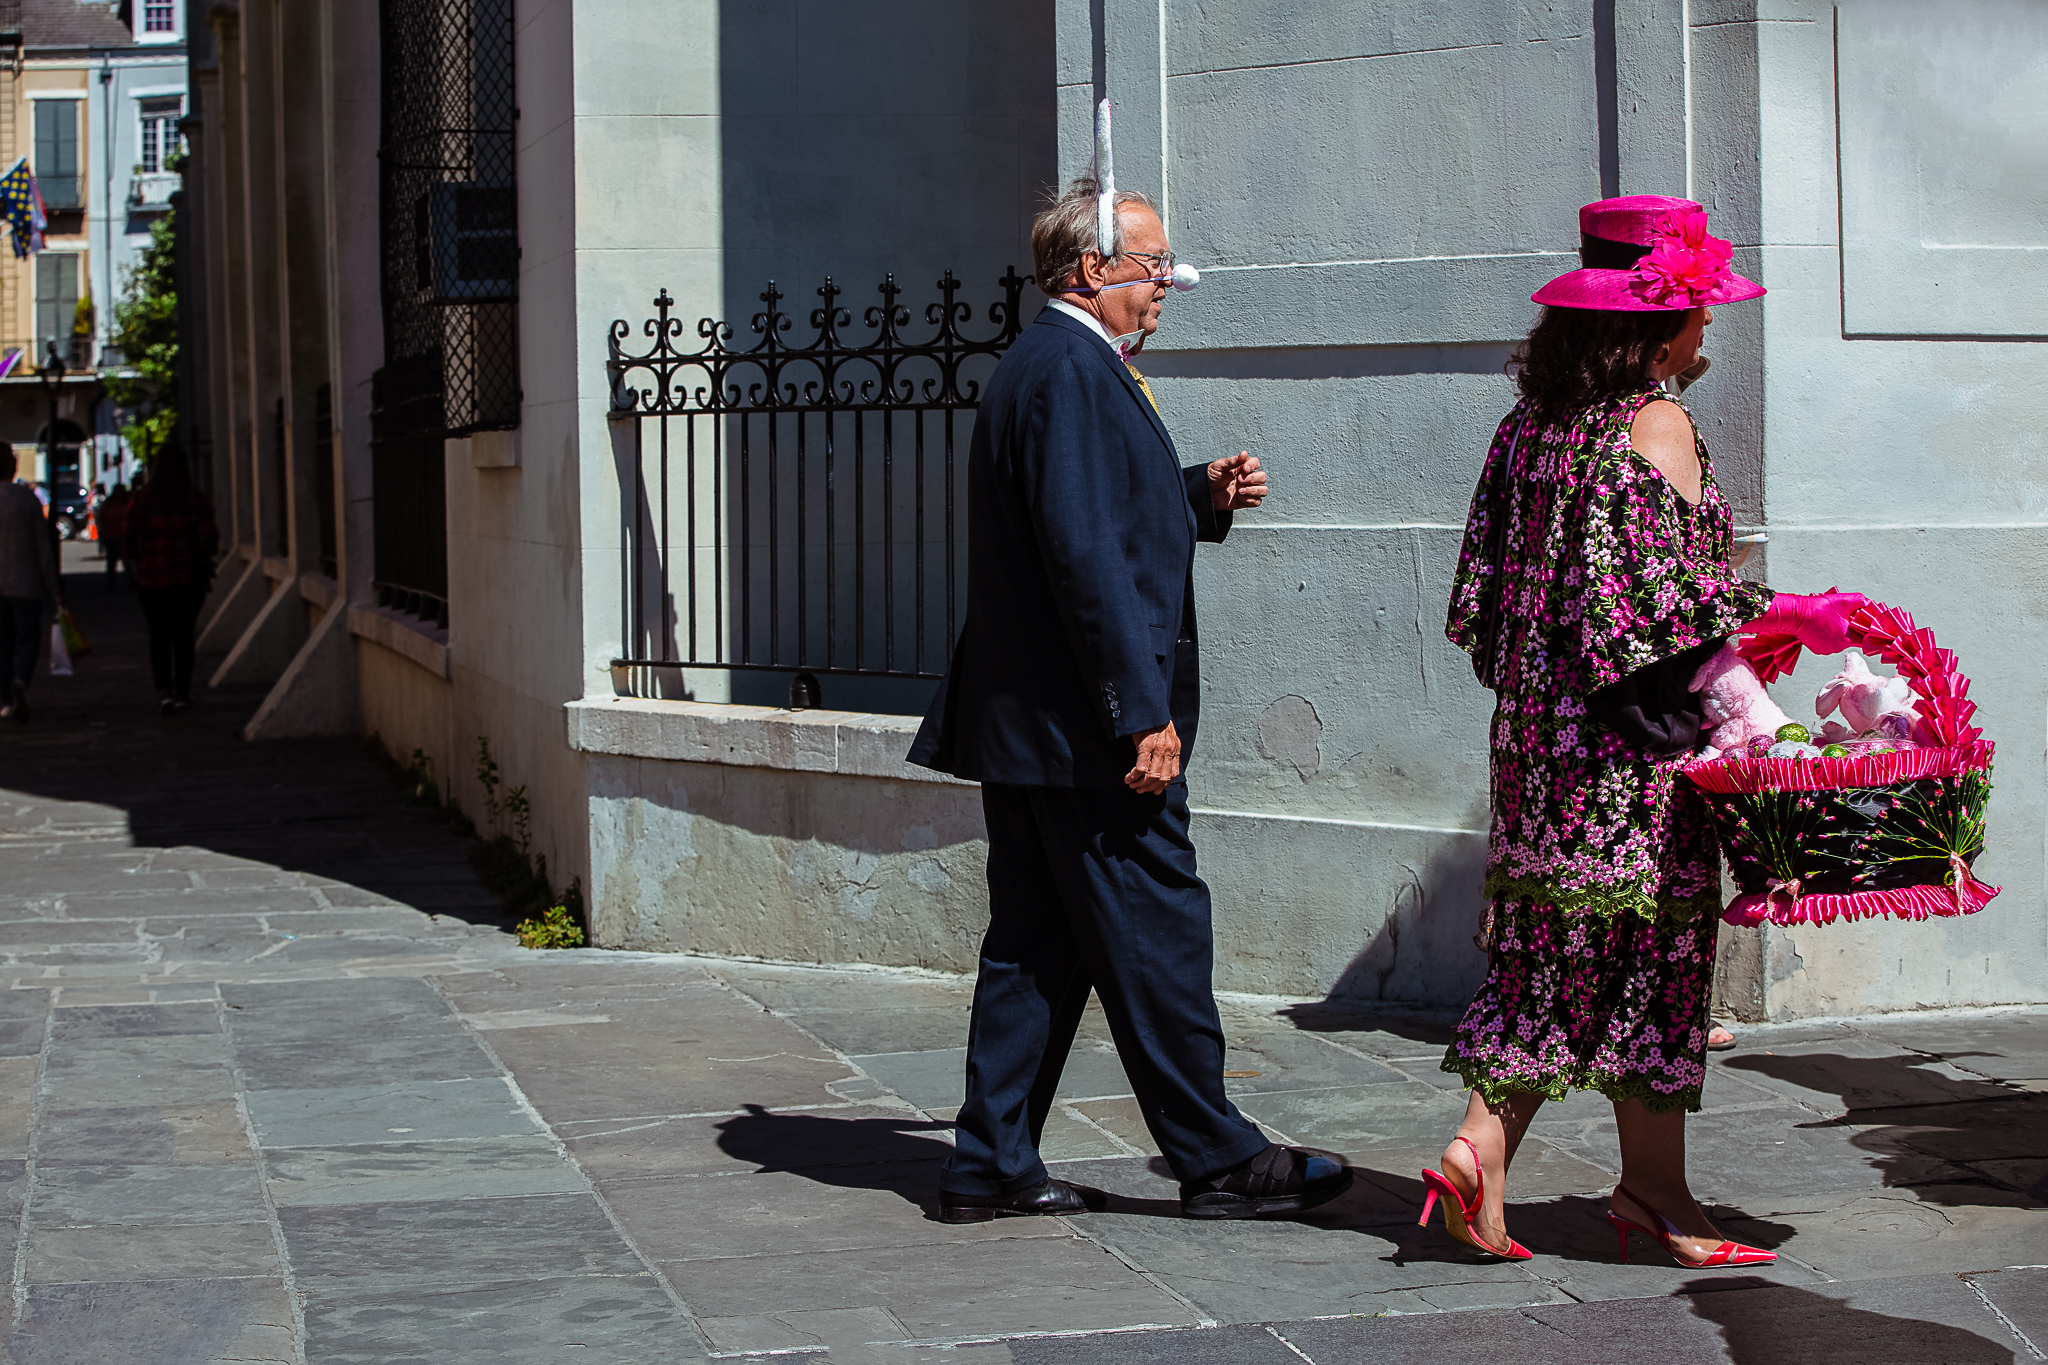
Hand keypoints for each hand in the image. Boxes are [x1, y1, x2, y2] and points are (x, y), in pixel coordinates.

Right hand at [1124, 720, 1181, 793]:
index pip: (1173, 773)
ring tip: (1133, 784)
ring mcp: (1158, 748)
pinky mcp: (1146, 745)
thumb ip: (1167, 750)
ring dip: (1141, 783)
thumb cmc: (1154, 721)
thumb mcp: (1166, 736)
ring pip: (1152, 775)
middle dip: (1150, 787)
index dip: (1163, 785)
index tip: (1154, 790)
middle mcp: (1169, 750)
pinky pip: (1141, 767)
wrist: (1149, 707)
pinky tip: (1129, 777)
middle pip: (1162, 778)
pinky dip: (1134, 776)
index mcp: (1175, 748)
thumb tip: (1162, 765)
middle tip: (1140, 790)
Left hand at [1207, 452, 1266, 511]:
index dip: (1253, 465)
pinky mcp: (1245, 501)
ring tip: (1240, 490)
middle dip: (1253, 478)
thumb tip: (1244, 453)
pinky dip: (1251, 500)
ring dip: (1254, 490)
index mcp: (1241, 467)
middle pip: (1262, 476)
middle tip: (1239, 480)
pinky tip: (1240, 497)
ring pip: (1263, 490)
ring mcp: (1247, 490)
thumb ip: (1232, 461)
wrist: (1202, 493)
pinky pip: (1257, 502)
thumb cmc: (1209, 477)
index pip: (1256, 463)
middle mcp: (1247, 478)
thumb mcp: (1218, 466)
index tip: (1244, 469)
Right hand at [1741, 590, 1871, 656]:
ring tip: (1831, 620)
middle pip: (1850, 639)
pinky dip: (1827, 636)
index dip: (1868, 633)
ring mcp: (1826, 650)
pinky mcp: (1816, 649)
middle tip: (1846, 618)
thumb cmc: (1818, 608)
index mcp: (1847, 638)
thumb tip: (1868, 604)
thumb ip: (1861, 602)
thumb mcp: (1844, 600)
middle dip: (1850, 629)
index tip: (1870, 630)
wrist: (1795, 614)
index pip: (1865, 640)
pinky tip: (1822, 626)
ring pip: (1838, 641)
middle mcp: (1838, 647)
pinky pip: (1827, 643)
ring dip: (1838, 632)